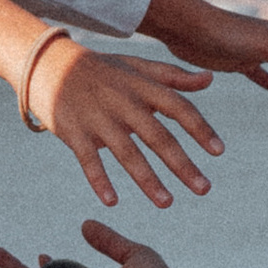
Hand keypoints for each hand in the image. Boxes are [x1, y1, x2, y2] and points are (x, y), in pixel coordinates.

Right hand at [33, 38, 225, 209]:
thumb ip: (173, 76)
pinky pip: (88, 160)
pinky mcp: (74, 132)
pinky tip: (112, 202)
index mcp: (142, 87)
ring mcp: (98, 118)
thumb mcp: (136, 67)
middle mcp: (123, 102)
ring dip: (148, 180)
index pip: (178, 107)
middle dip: (182, 164)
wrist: (49, 64)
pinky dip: (99, 180)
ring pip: (127, 153)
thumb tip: (210, 80)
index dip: (199, 128)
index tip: (219, 151)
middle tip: (204, 189)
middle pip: (158, 136)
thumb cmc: (101, 69)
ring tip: (167, 203)